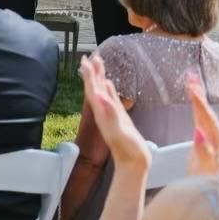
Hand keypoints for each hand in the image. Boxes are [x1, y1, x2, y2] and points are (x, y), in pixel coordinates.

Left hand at [81, 53, 148, 171]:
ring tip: (98, 64)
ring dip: (99, 78)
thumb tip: (98, 95)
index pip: (93, 89)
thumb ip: (109, 112)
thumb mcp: (118, 130)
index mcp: (102, 112)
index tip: (85, 60)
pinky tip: (109, 84)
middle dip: (93, 72)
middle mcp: (104, 111)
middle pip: (95, 87)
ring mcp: (111, 114)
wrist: (133, 163)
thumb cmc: (128, 149)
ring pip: (103, 91)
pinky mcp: (119, 118)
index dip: (89, 74)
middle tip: (90, 56)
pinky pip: (111, 100)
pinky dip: (109, 90)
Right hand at [186, 73, 218, 176]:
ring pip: (209, 123)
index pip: (207, 121)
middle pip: (209, 118)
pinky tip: (198, 116)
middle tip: (191, 79)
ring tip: (193, 89)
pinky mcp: (216, 157)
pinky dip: (202, 119)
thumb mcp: (204, 176)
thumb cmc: (214, 196)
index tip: (190, 86)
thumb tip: (199, 132)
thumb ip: (203, 154)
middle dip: (199, 98)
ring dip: (200, 106)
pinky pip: (209, 131)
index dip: (198, 104)